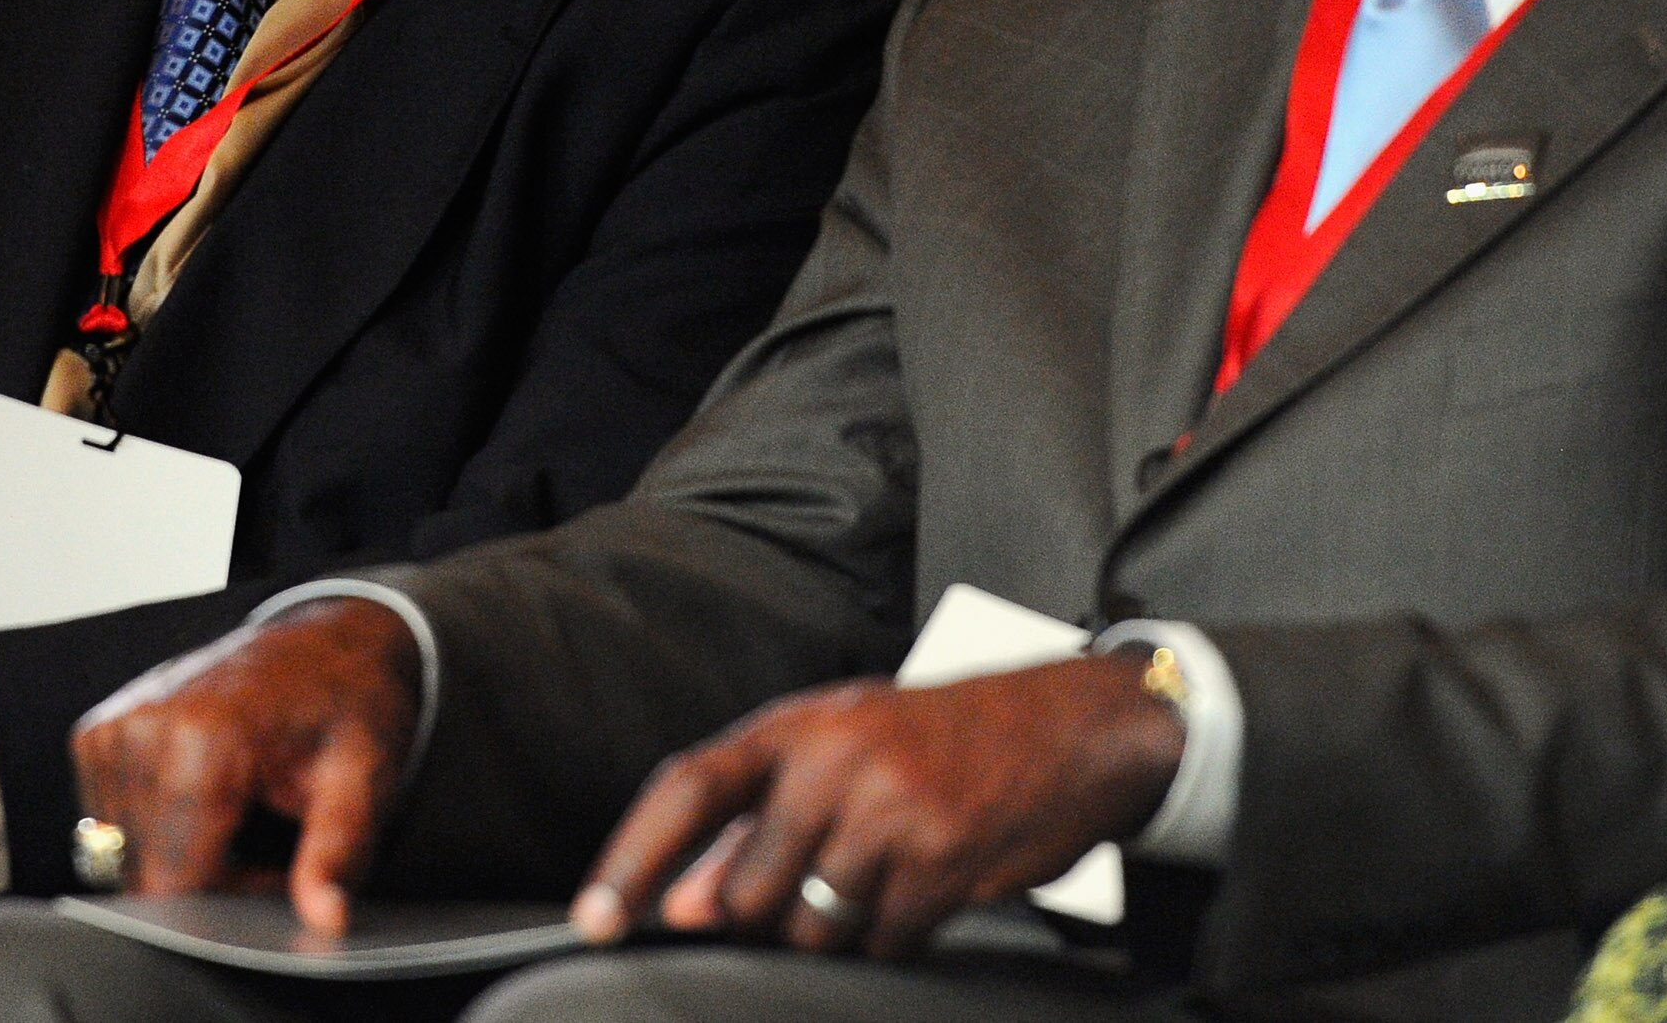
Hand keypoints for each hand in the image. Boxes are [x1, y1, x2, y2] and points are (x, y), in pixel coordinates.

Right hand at [70, 600, 421, 933]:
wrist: (326, 643)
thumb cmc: (348, 708)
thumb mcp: (362, 781)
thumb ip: (336, 855)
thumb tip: (327, 920)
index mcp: (202, 739)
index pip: (177, 881)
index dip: (230, 899)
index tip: (278, 869)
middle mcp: (143, 727)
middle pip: (149, 872)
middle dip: (210, 877)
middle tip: (268, 835)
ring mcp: (112, 727)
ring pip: (126, 854)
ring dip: (182, 853)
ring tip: (240, 810)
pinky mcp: (97, 733)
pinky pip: (110, 820)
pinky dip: (156, 827)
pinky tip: (201, 796)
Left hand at [572, 654, 1181, 960]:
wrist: (1068, 728)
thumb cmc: (940, 739)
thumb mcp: (844, 752)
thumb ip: (756, 821)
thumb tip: (681, 902)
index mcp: (798, 724)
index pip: (687, 788)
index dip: (630, 857)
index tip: (597, 918)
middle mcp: (837, 760)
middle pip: (747, 890)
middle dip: (766, 915)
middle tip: (816, 882)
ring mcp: (891, 811)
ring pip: (812, 927)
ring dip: (834, 927)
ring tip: (881, 874)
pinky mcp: (943, 861)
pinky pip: (881, 942)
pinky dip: (893, 935)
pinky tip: (923, 887)